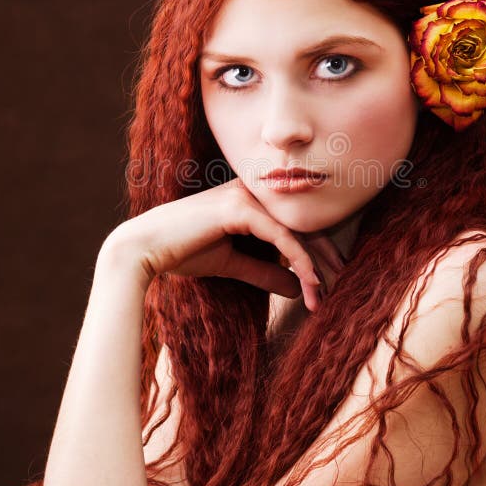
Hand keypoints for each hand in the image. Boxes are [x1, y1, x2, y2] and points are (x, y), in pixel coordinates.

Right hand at [101, 177, 339, 311]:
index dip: (316, 249)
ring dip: (314, 265)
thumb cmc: (182, 251)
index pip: (294, 222)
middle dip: (325, 256)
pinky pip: (280, 235)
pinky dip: (298, 259)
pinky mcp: (238, 208)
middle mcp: (251, 191)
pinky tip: (311, 281)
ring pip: (295, 230)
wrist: (145, 248)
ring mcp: (245, 196)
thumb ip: (264, 270)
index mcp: (250, 198)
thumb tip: (296, 287)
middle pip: (302, 222)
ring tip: (324, 294)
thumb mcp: (232, 264)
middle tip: (341, 284)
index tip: (329, 278)